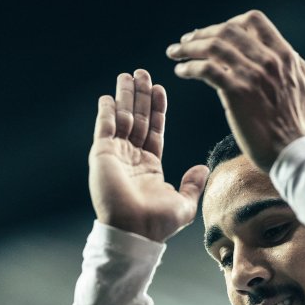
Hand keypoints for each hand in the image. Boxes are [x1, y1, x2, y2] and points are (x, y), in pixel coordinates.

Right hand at [89, 69, 208, 241]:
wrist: (135, 231)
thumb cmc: (158, 223)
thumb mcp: (184, 204)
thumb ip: (192, 184)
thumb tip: (203, 167)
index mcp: (149, 166)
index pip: (154, 130)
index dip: (157, 109)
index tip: (160, 88)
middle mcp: (131, 157)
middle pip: (138, 118)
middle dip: (140, 95)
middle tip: (142, 72)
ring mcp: (115, 155)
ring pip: (121, 118)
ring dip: (125, 96)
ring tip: (128, 75)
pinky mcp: (102, 154)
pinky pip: (104, 128)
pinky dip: (106, 112)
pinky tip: (109, 97)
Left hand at [166, 10, 304, 171]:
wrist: (292, 153)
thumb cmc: (297, 128)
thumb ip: (293, 71)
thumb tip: (287, 59)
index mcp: (285, 56)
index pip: (253, 22)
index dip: (230, 23)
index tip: (215, 34)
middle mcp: (269, 60)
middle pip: (228, 30)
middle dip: (202, 33)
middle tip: (187, 40)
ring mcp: (252, 75)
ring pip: (213, 46)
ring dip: (189, 47)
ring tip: (175, 53)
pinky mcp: (237, 92)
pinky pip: (206, 69)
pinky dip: (189, 67)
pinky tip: (181, 72)